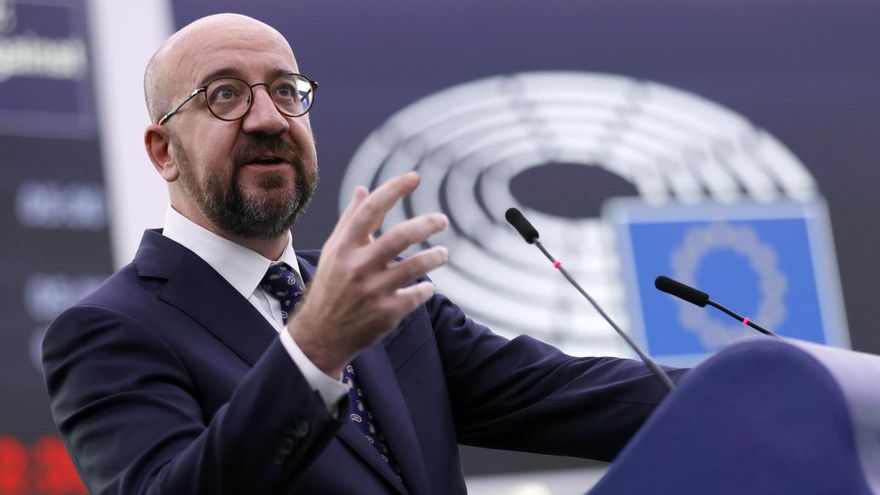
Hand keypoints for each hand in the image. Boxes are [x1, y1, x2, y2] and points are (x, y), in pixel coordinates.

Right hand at [288, 172, 448, 377]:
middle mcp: (358, 266)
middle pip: (400, 237)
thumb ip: (351, 220)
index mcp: (345, 247)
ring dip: (435, 256)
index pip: (371, 209)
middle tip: (442, 220)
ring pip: (415, 267)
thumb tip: (364, 189)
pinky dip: (426, 289)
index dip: (394, 189)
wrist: (320, 335)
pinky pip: (417, 294)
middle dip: (427, 224)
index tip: (414, 177)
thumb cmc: (331, 286)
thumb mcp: (334, 251)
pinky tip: (427, 286)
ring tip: (443, 253)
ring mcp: (373, 290)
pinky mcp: (387, 312)